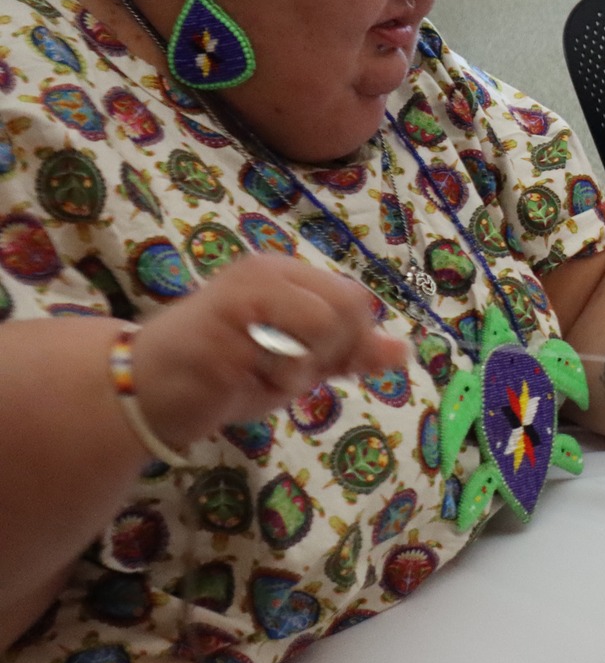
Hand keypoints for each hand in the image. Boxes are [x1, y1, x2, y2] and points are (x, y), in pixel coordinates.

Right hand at [130, 254, 407, 451]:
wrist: (143, 390)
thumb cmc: (224, 373)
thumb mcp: (297, 362)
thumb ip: (347, 353)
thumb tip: (402, 351)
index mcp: (285, 273)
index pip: (356, 301)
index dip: (349, 341)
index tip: (309, 361)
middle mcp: (266, 272)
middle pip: (348, 310)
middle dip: (326, 354)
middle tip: (278, 368)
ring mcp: (243, 295)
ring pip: (322, 328)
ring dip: (297, 371)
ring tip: (255, 372)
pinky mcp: (223, 327)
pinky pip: (284, 356)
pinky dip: (273, 381)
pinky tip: (238, 380)